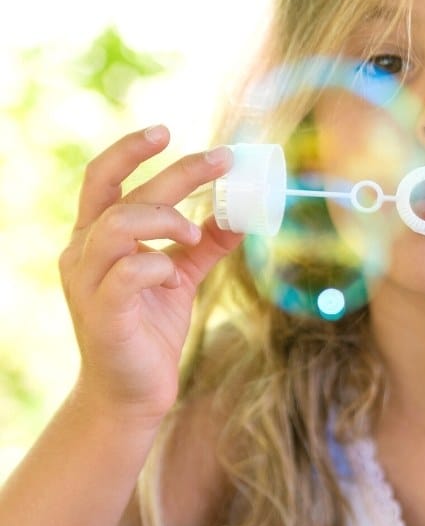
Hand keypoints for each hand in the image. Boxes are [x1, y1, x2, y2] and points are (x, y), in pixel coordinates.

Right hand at [59, 125, 241, 424]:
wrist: (131, 394)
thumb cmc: (148, 331)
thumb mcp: (180, 278)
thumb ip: (203, 246)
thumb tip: (240, 216)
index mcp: (96, 238)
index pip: (103, 178)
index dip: (130, 149)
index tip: (168, 131)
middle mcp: (83, 253)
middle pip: (124, 194)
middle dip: (177, 172)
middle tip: (221, 160)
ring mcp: (88, 282)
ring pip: (117, 224)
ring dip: (166, 218)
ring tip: (194, 233)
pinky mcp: (103, 312)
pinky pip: (129, 271)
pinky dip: (159, 264)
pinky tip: (174, 276)